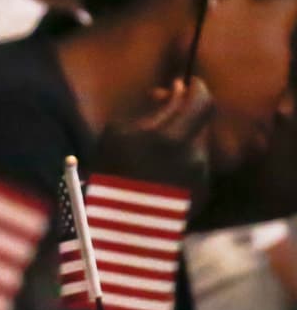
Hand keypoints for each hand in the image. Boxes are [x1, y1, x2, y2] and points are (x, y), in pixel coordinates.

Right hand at [95, 77, 212, 202]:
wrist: (113, 225)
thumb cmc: (107, 173)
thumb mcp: (118, 133)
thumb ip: (153, 110)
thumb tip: (177, 92)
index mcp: (173, 137)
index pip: (202, 101)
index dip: (196, 88)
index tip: (184, 84)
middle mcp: (195, 155)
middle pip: (202, 122)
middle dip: (185, 115)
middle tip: (163, 113)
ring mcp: (201, 177)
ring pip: (199, 145)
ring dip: (183, 139)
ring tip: (156, 148)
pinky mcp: (202, 195)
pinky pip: (197, 167)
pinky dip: (182, 162)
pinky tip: (159, 171)